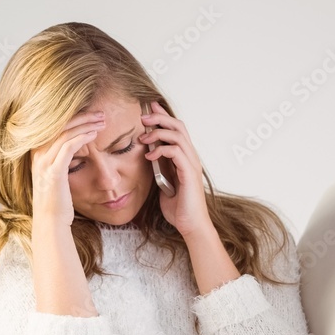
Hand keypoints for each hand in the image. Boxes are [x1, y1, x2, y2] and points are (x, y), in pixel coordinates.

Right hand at [29, 111, 105, 225]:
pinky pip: (68, 148)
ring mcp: (44, 163)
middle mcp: (37, 155)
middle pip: (59, 125)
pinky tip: (94, 135)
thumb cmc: (57, 201)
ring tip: (102, 122)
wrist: (50, 222)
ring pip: (65, 133)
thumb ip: (59, 160)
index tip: (91, 115)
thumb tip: (74, 149)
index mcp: (36, 153)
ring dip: (85, 125)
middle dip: (82, 117)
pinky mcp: (54, 172)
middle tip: (100, 114)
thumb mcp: (55, 176)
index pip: (54, 126)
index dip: (73, 117)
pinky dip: (82, 138)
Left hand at [139, 101, 211, 236]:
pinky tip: (149, 156)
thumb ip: (160, 169)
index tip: (149, 109)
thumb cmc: (179, 208)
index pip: (176, 130)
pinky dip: (160, 150)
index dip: (163, 117)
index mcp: (186, 158)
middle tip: (143, 118)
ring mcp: (191, 164)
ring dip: (157, 133)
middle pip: (178, 126)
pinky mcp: (189, 172)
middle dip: (159, 118)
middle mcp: (191, 157)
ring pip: (177, 135)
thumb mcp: (164, 184)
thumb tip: (150, 156)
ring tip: (143, 138)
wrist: (191, 225)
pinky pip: (175, 151)